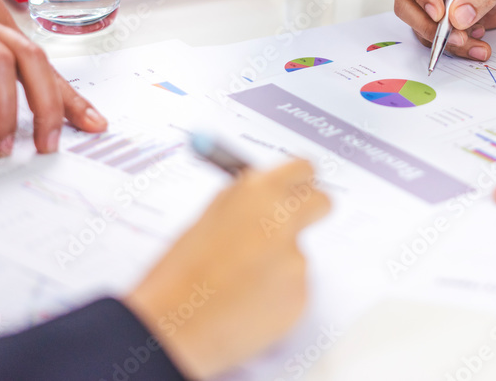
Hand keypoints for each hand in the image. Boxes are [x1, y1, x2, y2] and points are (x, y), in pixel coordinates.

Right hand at [125, 159, 329, 378]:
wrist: (174, 326)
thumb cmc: (180, 273)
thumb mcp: (209, 219)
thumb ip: (244, 204)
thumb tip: (266, 197)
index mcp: (257, 192)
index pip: (302, 169)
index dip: (301, 181)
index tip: (300, 188)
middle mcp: (283, 219)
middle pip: (321, 203)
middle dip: (312, 212)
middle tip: (292, 227)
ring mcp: (296, 258)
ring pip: (298, 255)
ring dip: (279, 266)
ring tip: (238, 284)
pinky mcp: (301, 294)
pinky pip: (294, 289)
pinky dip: (276, 296)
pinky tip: (246, 304)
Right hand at [387, 0, 495, 60]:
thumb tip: (458, 17)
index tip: (440, 13)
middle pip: (405, 1)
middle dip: (428, 25)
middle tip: (456, 36)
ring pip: (418, 23)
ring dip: (444, 40)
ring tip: (473, 42)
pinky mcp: (437, 15)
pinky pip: (435, 35)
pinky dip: (453, 46)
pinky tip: (475, 42)